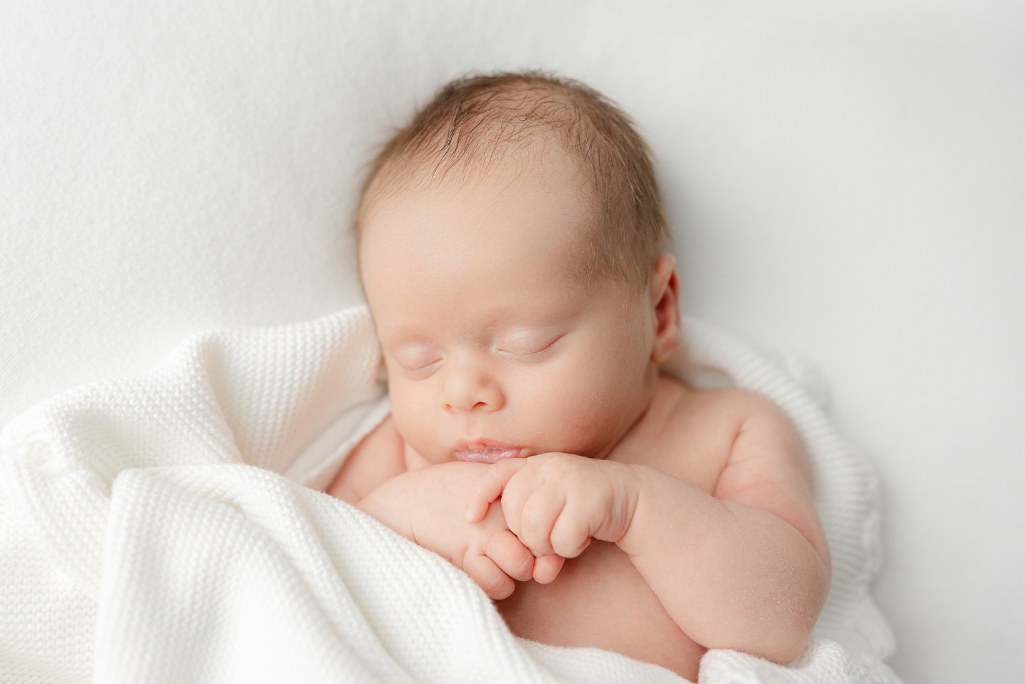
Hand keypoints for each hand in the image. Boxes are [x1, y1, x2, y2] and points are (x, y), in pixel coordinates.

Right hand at [359, 461, 536, 599]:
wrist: (404, 502)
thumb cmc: (445, 493)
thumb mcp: (481, 484)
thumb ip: (509, 500)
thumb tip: (537, 531)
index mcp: (509, 489)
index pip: (544, 520)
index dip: (539, 538)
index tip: (524, 542)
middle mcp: (502, 510)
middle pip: (540, 545)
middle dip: (531, 558)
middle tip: (510, 556)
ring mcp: (485, 532)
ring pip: (522, 567)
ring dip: (511, 573)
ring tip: (493, 565)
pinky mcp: (466, 554)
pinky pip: (496, 583)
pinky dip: (492, 585)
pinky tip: (478, 573)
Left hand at [464, 453, 640, 579]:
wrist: (630, 499)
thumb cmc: (579, 507)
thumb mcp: (549, 502)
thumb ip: (524, 517)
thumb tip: (494, 548)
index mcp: (536, 464)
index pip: (496, 474)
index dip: (478, 495)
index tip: (470, 518)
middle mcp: (550, 466)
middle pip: (514, 511)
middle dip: (525, 537)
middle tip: (545, 542)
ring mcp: (570, 480)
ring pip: (534, 526)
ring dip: (545, 545)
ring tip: (561, 541)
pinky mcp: (590, 499)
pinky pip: (562, 538)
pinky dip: (569, 548)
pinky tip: (582, 538)